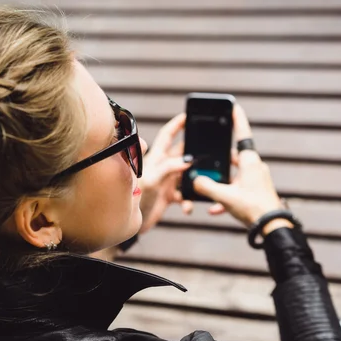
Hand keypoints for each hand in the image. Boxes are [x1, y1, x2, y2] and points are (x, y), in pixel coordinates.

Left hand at [138, 114, 191, 232]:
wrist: (130, 224)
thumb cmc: (135, 200)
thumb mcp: (151, 181)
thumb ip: (167, 168)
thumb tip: (186, 160)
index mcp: (156, 158)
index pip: (167, 135)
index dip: (177, 124)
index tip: (188, 116)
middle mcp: (162, 167)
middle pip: (182, 153)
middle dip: (195, 153)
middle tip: (210, 153)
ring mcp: (167, 181)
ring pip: (188, 175)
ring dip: (195, 181)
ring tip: (201, 186)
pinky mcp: (169, 195)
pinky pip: (186, 195)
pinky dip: (189, 201)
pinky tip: (187, 208)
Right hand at [192, 104, 285, 228]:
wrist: (272, 228)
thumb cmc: (253, 208)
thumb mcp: (225, 196)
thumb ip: (207, 187)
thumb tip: (195, 181)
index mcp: (250, 161)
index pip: (242, 134)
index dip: (237, 120)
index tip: (234, 106)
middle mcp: (254, 167)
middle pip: (232, 158)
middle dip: (218, 162)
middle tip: (207, 160)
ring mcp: (256, 180)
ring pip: (233, 177)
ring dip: (220, 185)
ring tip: (208, 193)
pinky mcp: (256, 193)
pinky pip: (237, 191)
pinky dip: (226, 198)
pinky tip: (215, 210)